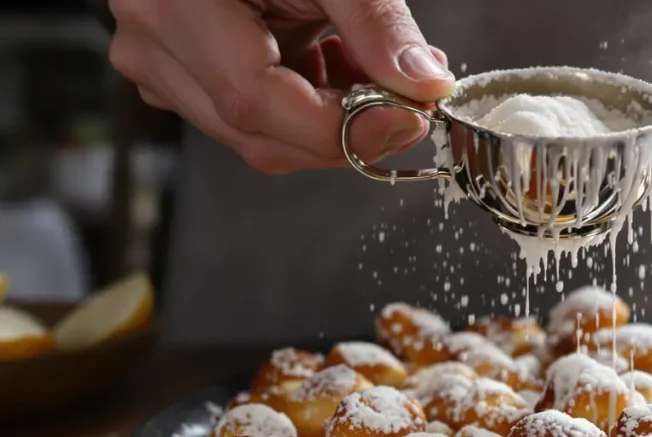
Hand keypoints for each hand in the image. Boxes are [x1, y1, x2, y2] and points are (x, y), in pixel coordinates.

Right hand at [108, 0, 454, 173]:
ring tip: (373, 71)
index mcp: (174, 5)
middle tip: (408, 101)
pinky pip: (252, 117)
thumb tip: (424, 86)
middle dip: (347, 131)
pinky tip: (335, 65)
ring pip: (260, 136)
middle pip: (260, 136)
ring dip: (331, 119)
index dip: (342, 127)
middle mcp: (155, 47)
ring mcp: (163, 67)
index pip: (255, 102)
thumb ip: (376, 24)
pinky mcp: (183, 75)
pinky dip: (308, 105)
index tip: (410, 117)